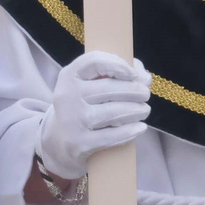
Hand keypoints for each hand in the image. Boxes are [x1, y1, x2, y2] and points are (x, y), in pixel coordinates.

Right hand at [34, 52, 150, 179]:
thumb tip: (145, 77)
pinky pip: (112, 136)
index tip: (134, 74)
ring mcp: (72, 121)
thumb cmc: (82, 105)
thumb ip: (117, 72)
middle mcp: (67, 96)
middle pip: (109, 88)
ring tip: (144, 110)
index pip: (95, 61)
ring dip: (136, 110)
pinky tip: (140, 127)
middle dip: (135, 90)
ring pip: (113, 112)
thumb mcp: (88, 84)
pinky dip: (130, 131)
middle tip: (145, 94)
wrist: (59, 141)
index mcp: (69, 76)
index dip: (118, 64)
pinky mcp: (79, 143)